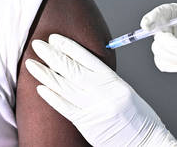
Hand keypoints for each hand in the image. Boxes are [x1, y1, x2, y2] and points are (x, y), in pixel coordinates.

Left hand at [25, 34, 176, 146]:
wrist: (145, 141)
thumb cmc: (138, 116)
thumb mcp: (124, 90)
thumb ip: (103, 80)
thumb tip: (80, 67)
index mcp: (114, 81)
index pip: (87, 59)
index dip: (69, 47)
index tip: (55, 39)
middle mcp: (103, 93)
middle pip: (72, 70)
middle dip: (52, 56)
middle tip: (38, 45)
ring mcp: (93, 108)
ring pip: (64, 87)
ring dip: (45, 74)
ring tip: (32, 63)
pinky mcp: (86, 124)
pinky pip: (64, 107)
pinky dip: (51, 96)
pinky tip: (41, 87)